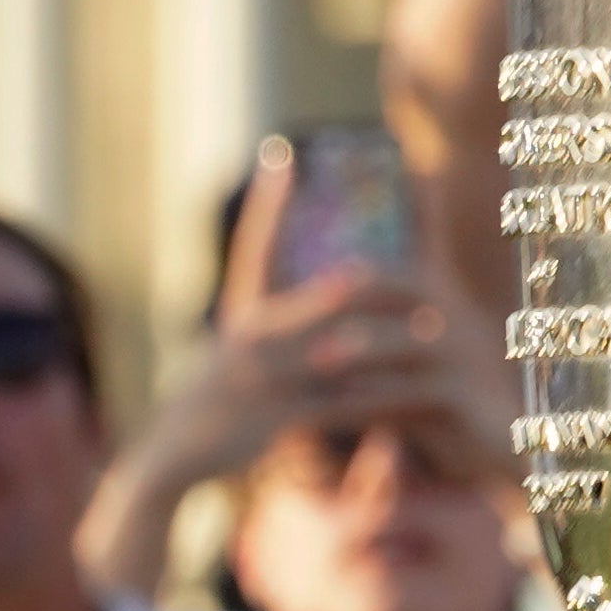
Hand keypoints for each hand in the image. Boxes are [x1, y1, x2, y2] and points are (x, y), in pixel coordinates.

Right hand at [131, 147, 478, 496]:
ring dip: (388, 345)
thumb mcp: (240, 353)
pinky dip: (373, 399)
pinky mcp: (271, 416)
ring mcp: (259, 376)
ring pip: (335, 352)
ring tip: (435, 334)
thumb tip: (333, 289)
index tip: (283, 155)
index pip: (257, 246)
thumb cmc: (220, 401)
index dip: (270, 203)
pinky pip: (334, 404)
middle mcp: (248, 336)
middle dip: (369, 288)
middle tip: (419, 271)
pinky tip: (408, 396)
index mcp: (241, 314)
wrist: (175, 454)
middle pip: (320, 301)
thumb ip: (283, 324)